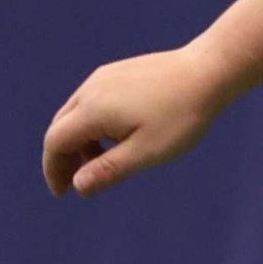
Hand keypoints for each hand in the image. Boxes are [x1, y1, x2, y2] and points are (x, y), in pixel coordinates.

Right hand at [40, 47, 241, 197]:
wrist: (209, 71)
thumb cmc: (182, 115)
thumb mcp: (146, 151)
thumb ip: (108, 170)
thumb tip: (77, 186)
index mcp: (93, 109)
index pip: (55, 142)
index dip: (53, 169)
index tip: (63, 193)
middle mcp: (92, 88)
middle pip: (61, 126)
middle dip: (63, 157)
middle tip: (77, 182)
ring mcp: (104, 76)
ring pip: (76, 113)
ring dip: (80, 141)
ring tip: (104, 162)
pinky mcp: (119, 71)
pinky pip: (92, 101)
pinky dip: (93, 124)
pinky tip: (118, 137)